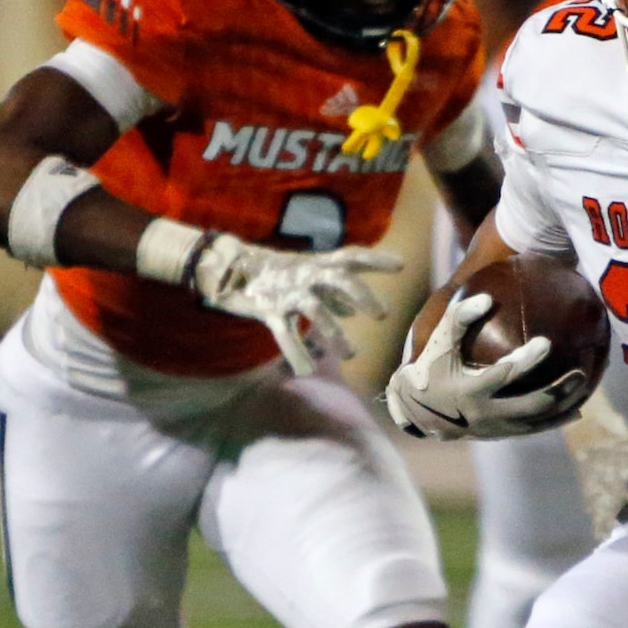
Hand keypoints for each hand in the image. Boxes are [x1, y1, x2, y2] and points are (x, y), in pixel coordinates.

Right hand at [189, 234, 400, 374]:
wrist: (225, 268)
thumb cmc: (275, 273)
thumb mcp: (304, 275)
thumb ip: (329, 290)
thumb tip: (348, 308)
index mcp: (317, 264)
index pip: (351, 257)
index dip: (376, 260)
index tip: (401, 266)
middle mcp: (305, 275)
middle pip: (339, 280)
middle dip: (362, 296)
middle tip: (382, 315)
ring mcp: (287, 292)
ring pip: (316, 312)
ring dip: (335, 334)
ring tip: (351, 354)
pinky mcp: (268, 310)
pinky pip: (284, 334)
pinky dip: (296, 352)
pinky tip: (306, 370)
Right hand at [383, 292, 588, 439]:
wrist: (420, 410)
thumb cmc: (433, 367)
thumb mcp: (439, 342)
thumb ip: (460, 318)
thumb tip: (488, 297)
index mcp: (470, 390)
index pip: (504, 375)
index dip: (526, 361)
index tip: (547, 342)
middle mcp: (485, 414)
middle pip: (530, 406)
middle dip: (558, 391)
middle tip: (581, 372)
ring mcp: (496, 429)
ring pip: (538, 422)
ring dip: (564, 407)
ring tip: (585, 387)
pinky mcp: (502, 435)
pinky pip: (535, 429)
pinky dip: (556, 420)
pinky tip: (578, 408)